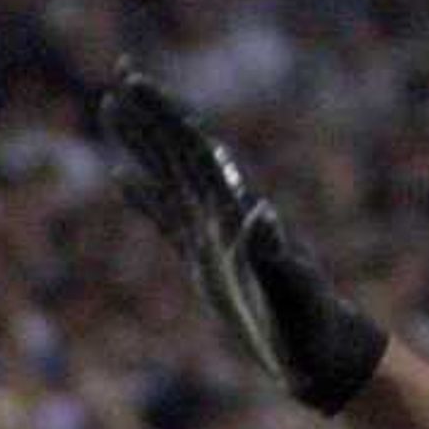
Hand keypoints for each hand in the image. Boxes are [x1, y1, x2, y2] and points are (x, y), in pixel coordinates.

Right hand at [95, 65, 388, 414]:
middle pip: (180, 152)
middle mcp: (225, 213)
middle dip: (152, 114)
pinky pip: (166, 217)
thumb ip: (273, 254)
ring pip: (169, 176)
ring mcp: (213, 233)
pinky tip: (120, 175)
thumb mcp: (291, 292)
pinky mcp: (204, 258)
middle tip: (120, 73)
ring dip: (143, 142)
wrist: (319, 354)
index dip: (167, 116)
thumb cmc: (309, 326)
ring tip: (109, 105)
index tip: (137, 83)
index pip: (196, 151)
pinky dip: (143, 194)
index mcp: (239, 211)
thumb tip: (260, 213)